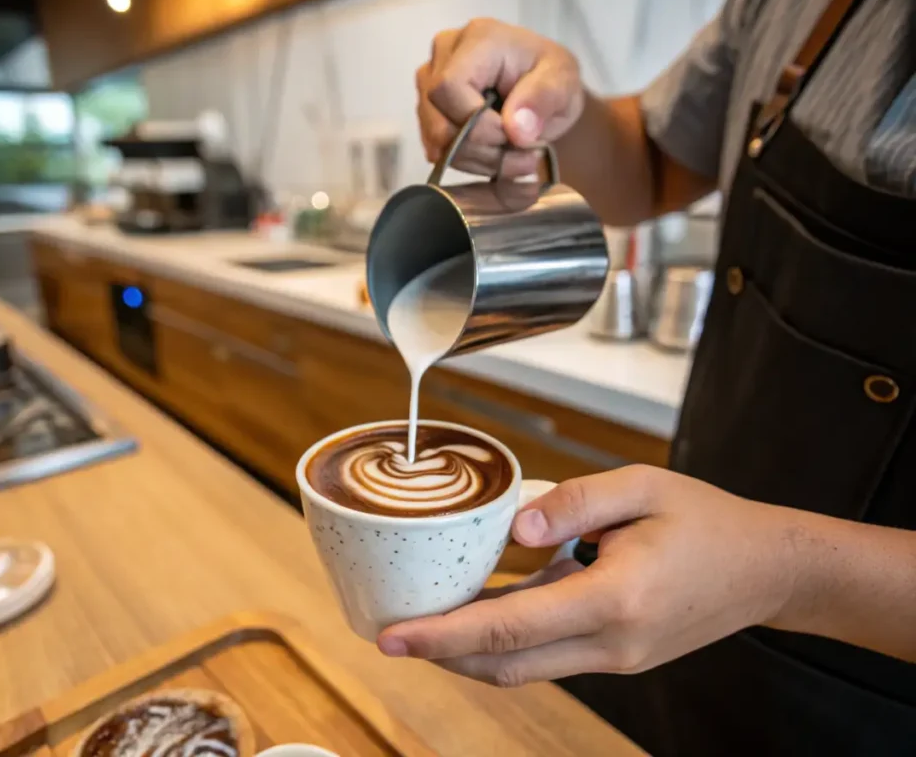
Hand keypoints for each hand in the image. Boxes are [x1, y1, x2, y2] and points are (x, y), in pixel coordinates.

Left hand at [377, 465, 805, 686]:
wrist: (766, 570)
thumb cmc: (707, 522)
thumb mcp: (642, 487)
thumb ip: (573, 503)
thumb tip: (512, 529)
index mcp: (614, 598)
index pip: (509, 628)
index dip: (442, 635)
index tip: (392, 637)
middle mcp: (611, 642)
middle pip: (504, 664)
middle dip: (441, 653)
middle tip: (389, 631)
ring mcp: (615, 658)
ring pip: (523, 668)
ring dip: (469, 652)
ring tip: (424, 622)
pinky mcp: (617, 657)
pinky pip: (548, 658)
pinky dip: (506, 643)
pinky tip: (481, 614)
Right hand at [416, 18, 583, 178]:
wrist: (543, 90)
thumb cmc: (552, 79)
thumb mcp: (564, 83)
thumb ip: (544, 99)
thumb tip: (515, 129)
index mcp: (477, 39)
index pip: (449, 88)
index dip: (477, 125)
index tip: (514, 137)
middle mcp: (444, 56)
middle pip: (440, 123)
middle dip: (483, 150)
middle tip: (522, 154)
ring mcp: (429, 84)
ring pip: (437, 142)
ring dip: (478, 161)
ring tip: (513, 156)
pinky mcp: (428, 111)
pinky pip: (436, 150)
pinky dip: (468, 163)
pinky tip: (494, 156)